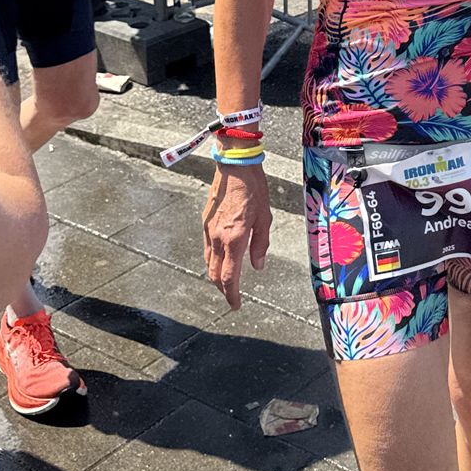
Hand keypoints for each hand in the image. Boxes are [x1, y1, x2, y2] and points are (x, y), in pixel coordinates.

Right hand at [203, 162, 272, 307]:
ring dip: (216, 276)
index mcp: (235, 239)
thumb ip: (261, 244)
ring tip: (227, 282)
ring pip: (208, 262)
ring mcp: (209, 230)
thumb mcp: (265, 218)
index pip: (229, 277)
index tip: (236, 305)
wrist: (234, 166)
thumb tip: (257, 265)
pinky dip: (212, 260)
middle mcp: (218, 238)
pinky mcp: (205, 222)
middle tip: (233, 297)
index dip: (232, 295)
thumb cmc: (254, 189)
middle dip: (223, 289)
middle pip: (215, 274)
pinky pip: (206, 248)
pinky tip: (220, 259)